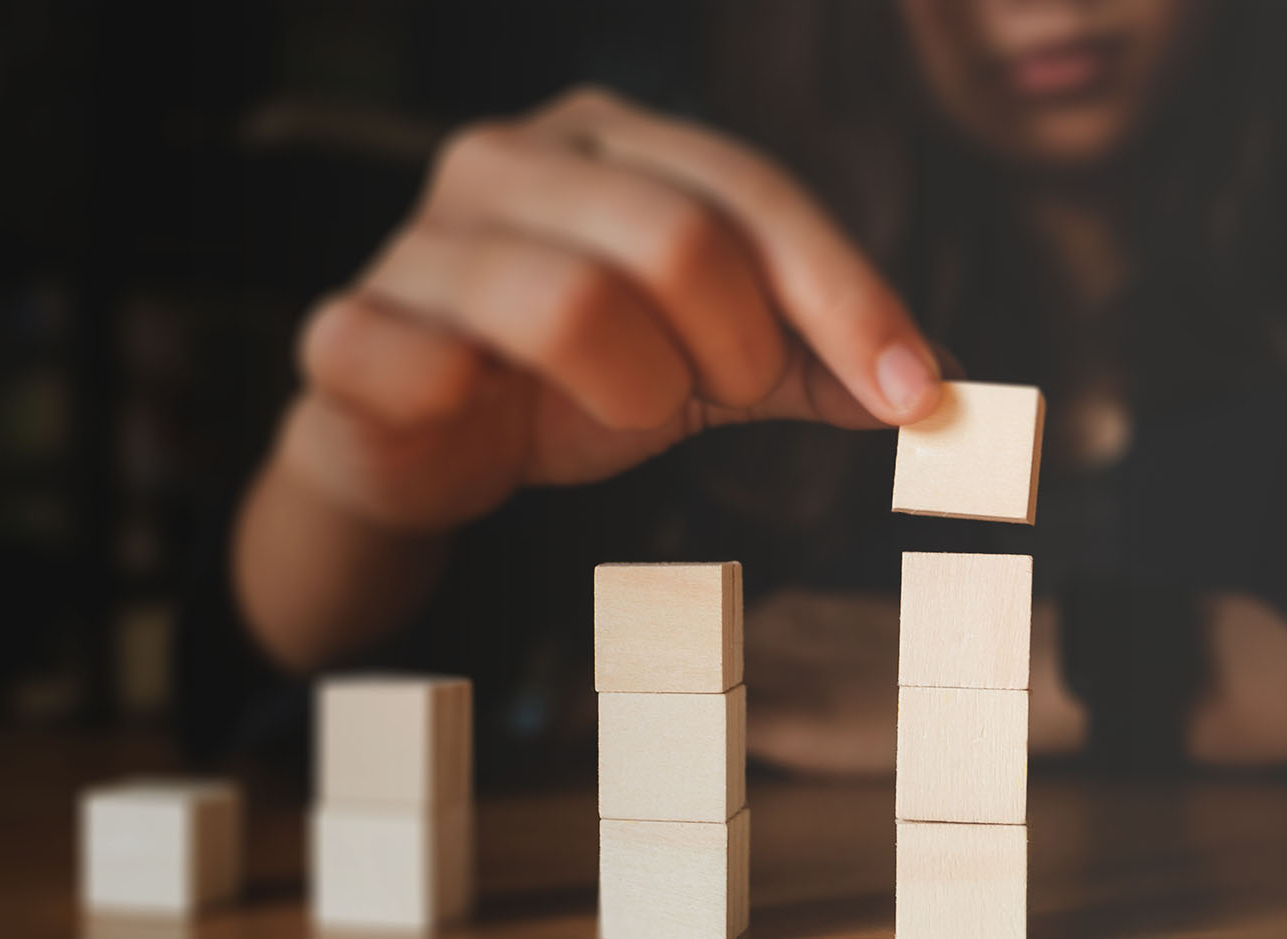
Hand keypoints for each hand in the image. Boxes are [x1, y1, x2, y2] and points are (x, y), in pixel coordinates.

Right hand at [278, 85, 944, 531]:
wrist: (416, 450)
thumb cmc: (567, 385)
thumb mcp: (702, 363)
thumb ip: (807, 360)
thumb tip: (938, 387)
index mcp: (603, 141)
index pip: (750, 191)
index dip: (844, 293)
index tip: (912, 393)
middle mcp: (506, 161)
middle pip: (676, 237)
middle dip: (729, 349)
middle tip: (714, 398)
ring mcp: (417, 241)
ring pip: (570, 302)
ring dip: (629, 391)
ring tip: (619, 412)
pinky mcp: (347, 327)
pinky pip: (419, 357)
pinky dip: (470, 397)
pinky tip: (477, 407)